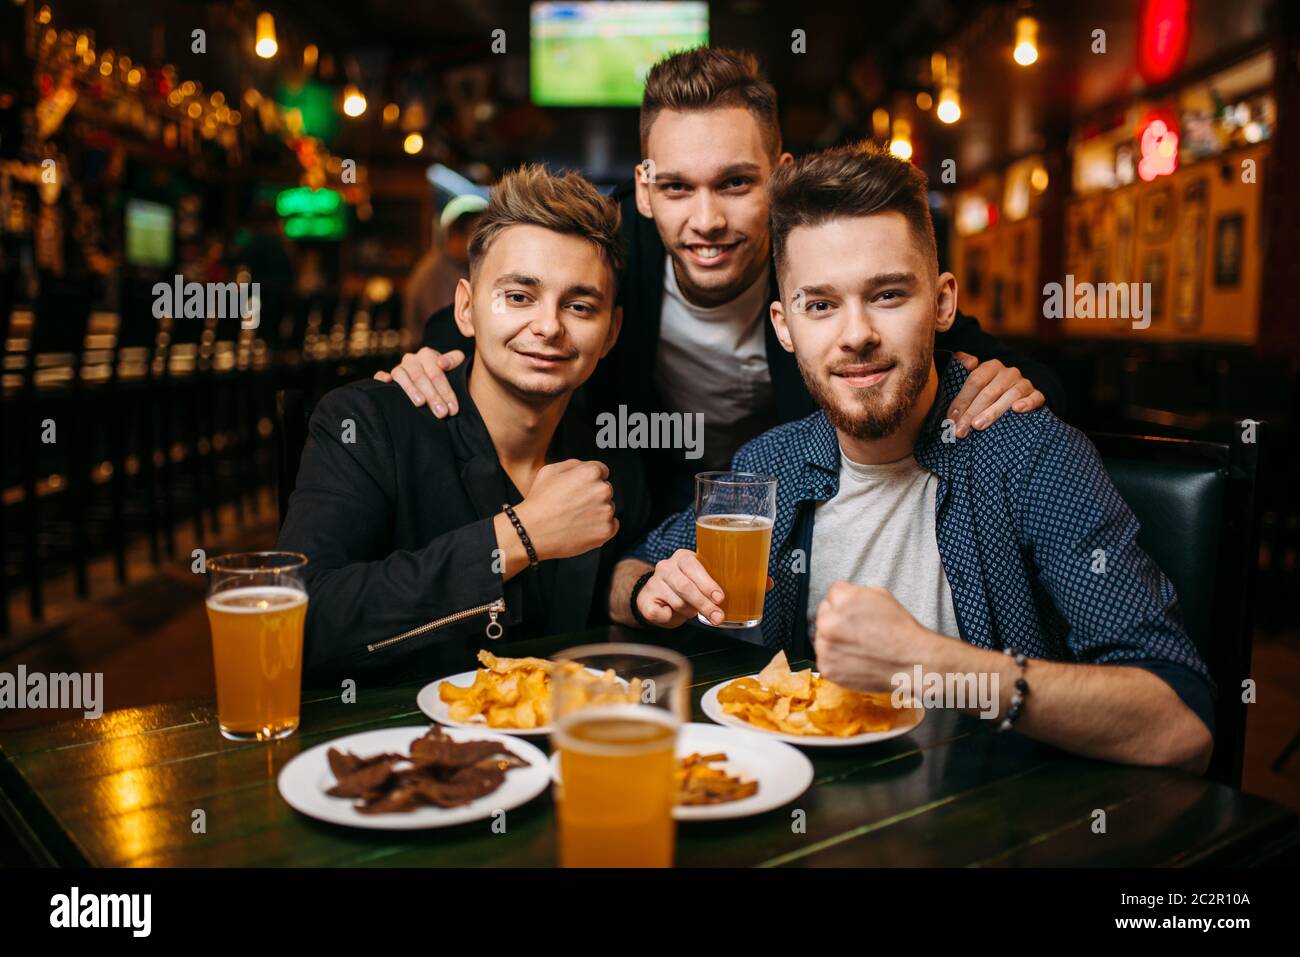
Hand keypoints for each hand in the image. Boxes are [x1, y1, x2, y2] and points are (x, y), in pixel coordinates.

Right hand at [373, 347, 464, 416]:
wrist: (430, 378)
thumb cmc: (444, 375)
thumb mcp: (454, 366)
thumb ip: (453, 361)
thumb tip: (442, 363)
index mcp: (427, 355)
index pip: (437, 374)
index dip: (446, 391)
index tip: (453, 409)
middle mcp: (411, 359)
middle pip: (421, 377)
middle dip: (432, 396)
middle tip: (441, 413)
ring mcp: (398, 368)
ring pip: (401, 376)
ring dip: (411, 389)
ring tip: (420, 404)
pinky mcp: (387, 376)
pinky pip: (381, 376)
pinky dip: (381, 378)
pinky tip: (386, 383)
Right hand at [513, 460, 617, 561]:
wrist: (531, 532)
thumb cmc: (539, 501)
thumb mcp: (550, 470)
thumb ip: (574, 464)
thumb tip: (586, 466)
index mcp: (591, 472)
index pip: (602, 471)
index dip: (588, 480)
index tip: (579, 489)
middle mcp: (602, 490)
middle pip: (605, 490)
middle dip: (593, 495)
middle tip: (573, 505)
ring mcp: (606, 511)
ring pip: (608, 508)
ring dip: (597, 511)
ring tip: (574, 518)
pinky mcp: (606, 530)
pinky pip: (611, 525)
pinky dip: (600, 527)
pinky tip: (582, 528)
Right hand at [635, 549, 726, 627]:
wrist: (656, 595)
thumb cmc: (685, 588)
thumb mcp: (699, 580)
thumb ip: (711, 585)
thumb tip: (730, 600)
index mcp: (682, 557)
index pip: (694, 567)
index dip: (707, 584)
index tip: (719, 598)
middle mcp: (666, 567)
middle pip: (685, 587)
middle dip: (704, 604)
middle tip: (717, 616)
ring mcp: (653, 583)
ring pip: (677, 602)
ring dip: (689, 612)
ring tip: (693, 612)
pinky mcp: (645, 600)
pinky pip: (660, 613)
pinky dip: (670, 618)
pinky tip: (672, 613)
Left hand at [813, 583, 933, 691]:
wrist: (912, 663)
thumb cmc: (900, 629)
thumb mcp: (881, 595)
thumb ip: (855, 593)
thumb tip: (843, 595)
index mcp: (842, 599)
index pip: (832, 593)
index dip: (846, 602)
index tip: (855, 612)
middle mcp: (828, 622)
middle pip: (824, 615)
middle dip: (837, 620)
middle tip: (857, 631)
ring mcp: (825, 647)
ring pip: (822, 637)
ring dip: (834, 640)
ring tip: (858, 646)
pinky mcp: (827, 668)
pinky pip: (825, 658)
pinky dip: (837, 660)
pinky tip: (855, 659)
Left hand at [947, 353, 1045, 437]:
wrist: (1015, 394)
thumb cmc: (988, 390)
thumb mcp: (974, 379)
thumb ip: (962, 367)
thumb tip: (968, 363)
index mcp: (991, 366)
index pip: (975, 381)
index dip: (962, 400)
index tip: (951, 418)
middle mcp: (1009, 373)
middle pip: (989, 392)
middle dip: (972, 413)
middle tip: (960, 430)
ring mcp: (1024, 383)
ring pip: (1010, 396)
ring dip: (993, 412)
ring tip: (978, 425)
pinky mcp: (1037, 395)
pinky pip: (1035, 397)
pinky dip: (1027, 403)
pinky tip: (1017, 410)